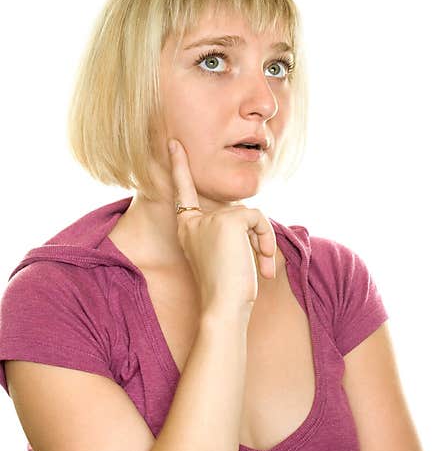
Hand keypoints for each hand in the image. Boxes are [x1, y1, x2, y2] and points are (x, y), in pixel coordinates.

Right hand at [168, 139, 276, 312]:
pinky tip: (264, 261)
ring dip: (264, 241)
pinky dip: (267, 238)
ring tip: (264, 267)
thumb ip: (229, 232)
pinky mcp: (228, 221)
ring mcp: (208, 219)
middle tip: (264, 264)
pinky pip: (258, 218)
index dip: (180, 167)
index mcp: (187, 229)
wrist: (223, 308)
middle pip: (237, 210)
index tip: (174, 143)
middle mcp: (192, 221)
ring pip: (250, 215)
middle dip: (257, 235)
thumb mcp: (225, 256)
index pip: (184, 192)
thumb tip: (250, 216)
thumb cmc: (227, 290)